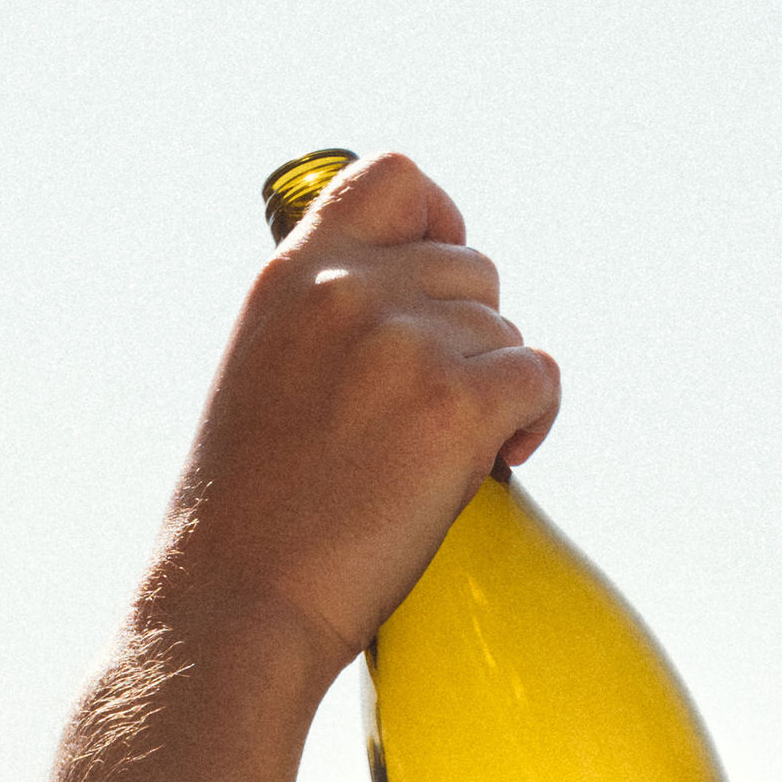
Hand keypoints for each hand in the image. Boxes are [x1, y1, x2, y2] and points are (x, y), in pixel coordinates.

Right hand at [148, 153, 560, 681]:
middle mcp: (349, 291)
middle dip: (474, 337)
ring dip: (499, 388)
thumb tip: (402, 329)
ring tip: (451, 455)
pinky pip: (540, 378)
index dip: (441, 221)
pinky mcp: (456, 407)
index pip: (396, 181)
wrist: (241, 600)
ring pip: (507, 330)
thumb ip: (322, 330)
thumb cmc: (250, 522)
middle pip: (474, 270)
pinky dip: (536, 419)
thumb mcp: (263, 379)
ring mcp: (406, 344)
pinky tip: (502, 460)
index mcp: (292, 276)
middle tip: (440, 413)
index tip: (443, 285)